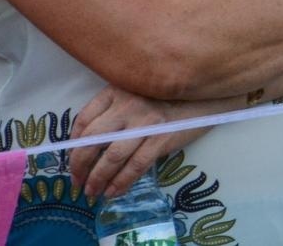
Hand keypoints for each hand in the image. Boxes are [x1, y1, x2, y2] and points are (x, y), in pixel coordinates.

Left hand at [69, 84, 230, 200]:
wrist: (209, 94)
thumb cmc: (170, 94)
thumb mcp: (137, 91)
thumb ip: (115, 108)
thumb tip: (89, 141)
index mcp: (118, 90)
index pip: (84, 119)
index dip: (73, 144)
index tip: (72, 158)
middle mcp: (128, 105)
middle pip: (91, 141)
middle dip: (78, 166)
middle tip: (77, 181)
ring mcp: (145, 122)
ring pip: (110, 157)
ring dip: (97, 179)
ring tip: (92, 192)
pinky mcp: (162, 138)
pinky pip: (135, 166)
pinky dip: (121, 182)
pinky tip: (114, 191)